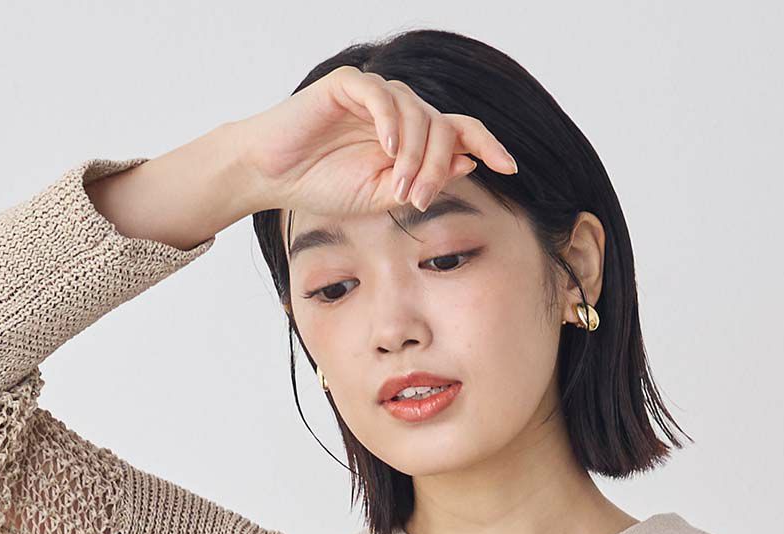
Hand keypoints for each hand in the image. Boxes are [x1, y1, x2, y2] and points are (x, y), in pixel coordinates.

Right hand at [238, 64, 517, 221]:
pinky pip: (382, 95)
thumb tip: (468, 162)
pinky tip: (389, 150)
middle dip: (438, 165)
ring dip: (415, 154)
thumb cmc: (324, 184)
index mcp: (409, 138)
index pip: (459, 130)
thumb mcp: (383, 196)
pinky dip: (391, 122)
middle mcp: (397, 112)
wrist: (274, 175)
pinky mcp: (346, 85)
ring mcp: (374, 95)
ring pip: (416, 113)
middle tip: (419, 198)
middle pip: (442, 125)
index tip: (509, 168)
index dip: (487, 143)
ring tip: (399, 186)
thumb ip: (424, 181)